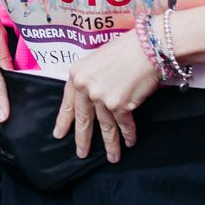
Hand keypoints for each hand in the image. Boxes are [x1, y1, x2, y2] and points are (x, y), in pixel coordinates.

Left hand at [55, 32, 160, 163]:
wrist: (146, 47)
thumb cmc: (124, 51)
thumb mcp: (95, 62)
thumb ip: (89, 80)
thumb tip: (89, 98)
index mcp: (76, 76)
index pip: (67, 103)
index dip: (64, 121)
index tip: (59, 134)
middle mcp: (85, 87)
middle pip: (83, 119)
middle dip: (83, 139)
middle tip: (81, 154)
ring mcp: (101, 97)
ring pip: (105, 127)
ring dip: (110, 144)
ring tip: (112, 158)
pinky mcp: (119, 104)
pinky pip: (124, 125)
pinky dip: (129, 135)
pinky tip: (130, 143)